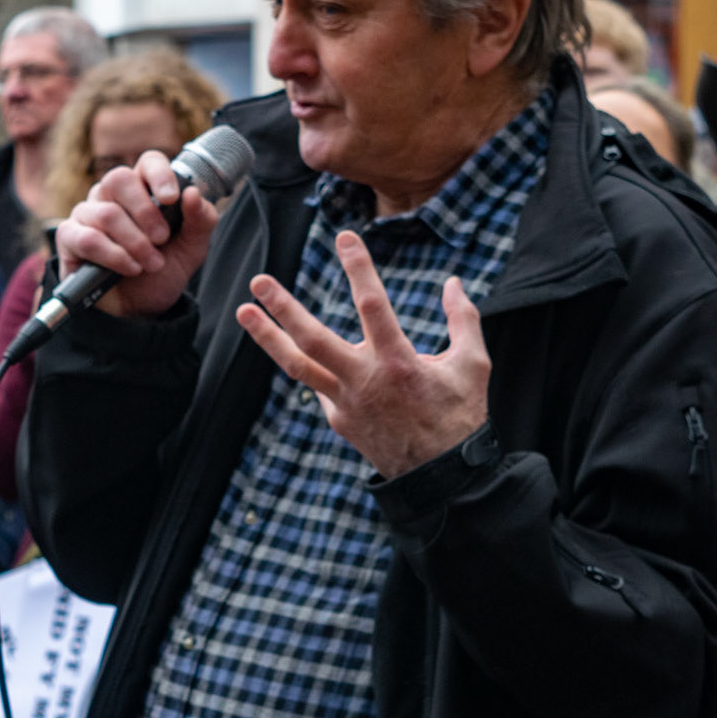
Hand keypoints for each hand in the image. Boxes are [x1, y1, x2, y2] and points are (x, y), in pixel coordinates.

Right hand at [55, 151, 218, 319]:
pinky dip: (114, 256)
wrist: (140, 310)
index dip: (160, 174)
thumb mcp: (192, 249)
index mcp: (144, 189)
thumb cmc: (162, 271)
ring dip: (135, 243)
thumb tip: (193, 193)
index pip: (148, 161)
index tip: (171, 199)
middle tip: (161, 239)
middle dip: (145, 212)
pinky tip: (129, 269)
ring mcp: (87, 214)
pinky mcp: (69, 237)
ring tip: (150, 264)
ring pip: (107, 213)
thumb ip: (201, 221)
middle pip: (118, 178)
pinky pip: (88, 238)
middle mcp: (111, 195)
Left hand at [235, 232, 490, 479]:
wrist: (442, 479)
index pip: (373, 306)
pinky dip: (309, 367)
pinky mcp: (339, 420)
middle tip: (258, 281)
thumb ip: (464, 320)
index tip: (345, 238)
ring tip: (243, 311)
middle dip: (283, 309)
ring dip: (268, 338)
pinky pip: (319, 387)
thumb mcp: (473, 365)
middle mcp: (365, 381)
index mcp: (400, 363)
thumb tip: (454, 282)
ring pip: (298, 366)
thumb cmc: (460, 417)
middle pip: (313, 340)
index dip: (358, 269)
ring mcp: (346, 404)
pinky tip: (298, 348)